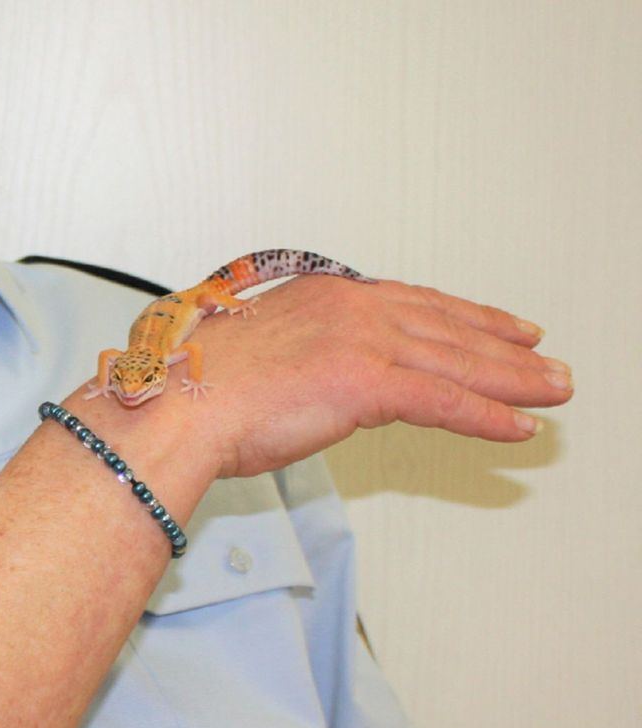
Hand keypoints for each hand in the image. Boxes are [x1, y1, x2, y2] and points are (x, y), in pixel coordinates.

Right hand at [141, 276, 571, 479]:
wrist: (174, 405)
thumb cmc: (194, 389)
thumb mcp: (253, 353)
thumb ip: (297, 357)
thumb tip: (309, 381)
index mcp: (321, 297)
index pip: (412, 303)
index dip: (464, 316)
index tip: (498, 324)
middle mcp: (348, 309)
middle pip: (445, 327)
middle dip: (503, 346)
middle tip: (546, 359)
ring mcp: (359, 342)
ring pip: (456, 361)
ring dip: (513, 379)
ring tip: (553, 391)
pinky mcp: (364, 382)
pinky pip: (443, 401)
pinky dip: (486, 416)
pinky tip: (517, 428)